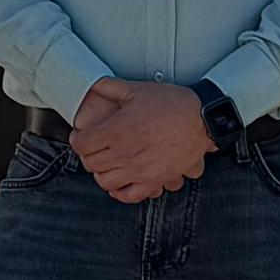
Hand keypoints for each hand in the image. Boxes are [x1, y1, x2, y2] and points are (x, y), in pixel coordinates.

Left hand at [69, 77, 212, 204]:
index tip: (81, 135)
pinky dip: (120, 191)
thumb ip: (110, 87)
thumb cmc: (172, 104)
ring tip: (106, 162)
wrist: (201, 120)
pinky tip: (120, 181)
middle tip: (93, 147)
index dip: (78, 139)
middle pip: (90, 163)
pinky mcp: (154, 181)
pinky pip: (129, 195)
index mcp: (117, 131)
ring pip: (105, 181)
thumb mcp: (137, 90)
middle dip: (88, 154)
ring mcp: (139, 170)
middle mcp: (125, 154)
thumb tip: (92, 84)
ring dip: (101, 172)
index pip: (82, 144)